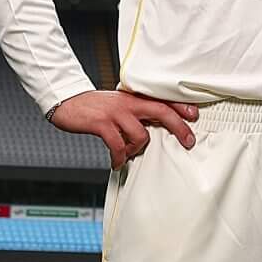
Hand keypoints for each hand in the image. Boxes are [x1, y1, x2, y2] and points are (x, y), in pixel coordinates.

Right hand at [50, 89, 198, 166]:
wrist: (66, 100)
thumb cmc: (95, 106)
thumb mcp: (119, 104)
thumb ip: (136, 112)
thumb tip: (155, 126)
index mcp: (134, 98)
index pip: (163, 100)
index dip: (181, 107)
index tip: (195, 116)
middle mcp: (128, 103)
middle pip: (162, 112)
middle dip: (179, 127)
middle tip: (189, 142)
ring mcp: (115, 113)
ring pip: (141, 134)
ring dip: (137, 149)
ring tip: (127, 154)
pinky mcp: (101, 124)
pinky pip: (118, 145)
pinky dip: (119, 157)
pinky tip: (116, 163)